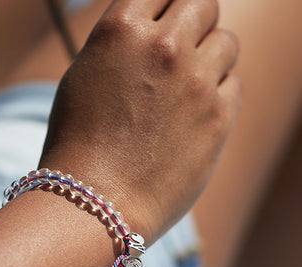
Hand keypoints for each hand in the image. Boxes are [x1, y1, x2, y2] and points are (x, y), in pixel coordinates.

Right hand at [40, 0, 240, 240]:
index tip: (162, 23)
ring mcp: (196, 81)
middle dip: (192, 20)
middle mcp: (163, 46)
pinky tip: (194, 114)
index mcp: (121, 30)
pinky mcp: (218, 117)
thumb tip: (149, 31)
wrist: (95, 201)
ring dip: (209, 55)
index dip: (161, 7)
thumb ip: (120, 46)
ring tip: (186, 86)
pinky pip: (234, 84)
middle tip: (181, 46)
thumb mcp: (83, 79)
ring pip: (226, 40)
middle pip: (202, 3)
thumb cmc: (77, 144)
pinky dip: (218, 92)